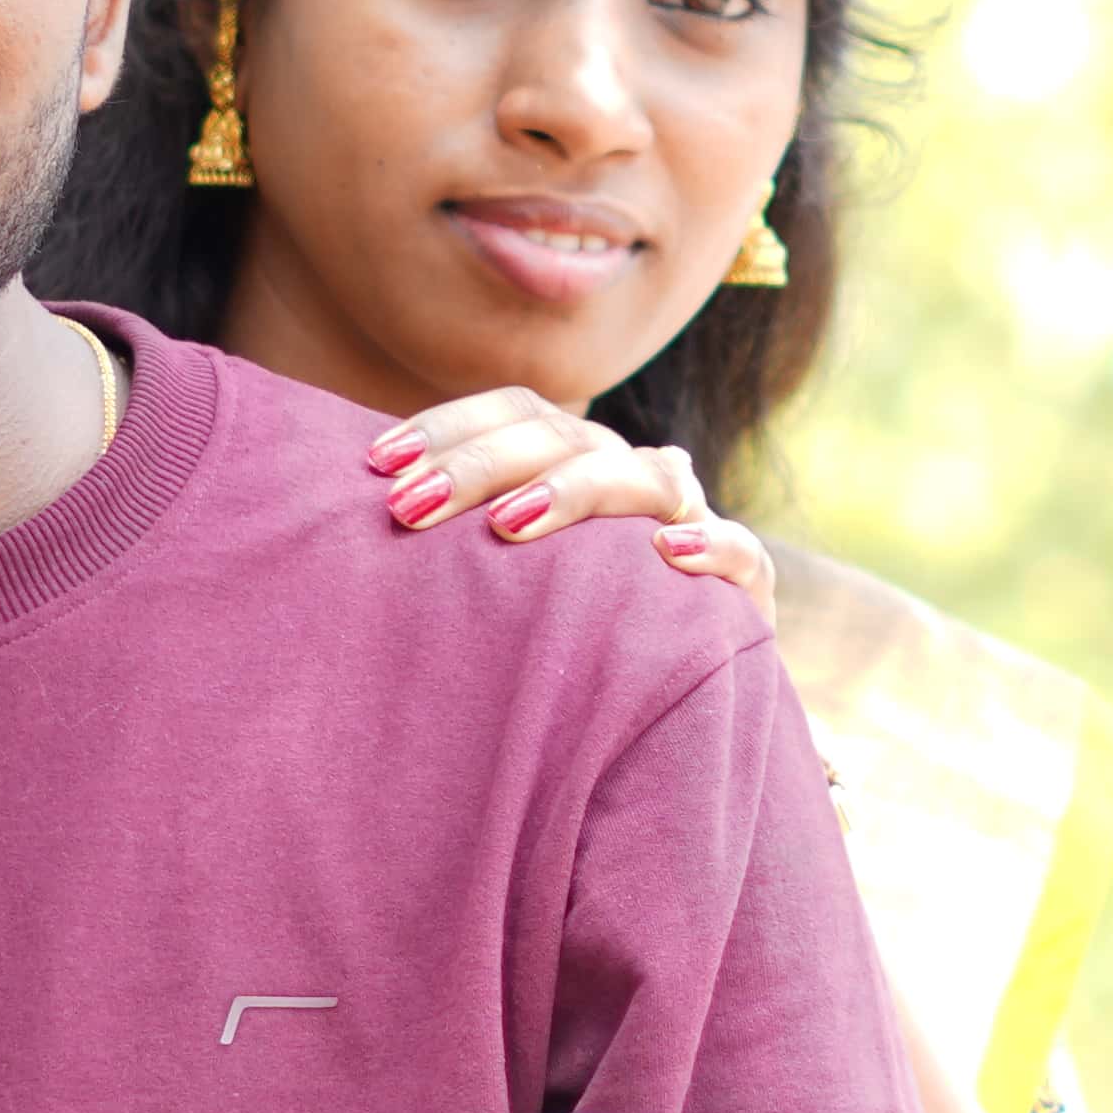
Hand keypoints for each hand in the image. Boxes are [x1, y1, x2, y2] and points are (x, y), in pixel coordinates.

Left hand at [360, 388, 764, 596]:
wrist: (677, 700)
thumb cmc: (570, 632)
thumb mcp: (510, 576)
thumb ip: (462, 530)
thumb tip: (369, 496)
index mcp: (582, 460)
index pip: (520, 412)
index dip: (450, 426)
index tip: (377, 463)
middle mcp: (638, 477)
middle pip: (566, 438)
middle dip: (482, 465)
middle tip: (408, 507)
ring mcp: (693, 526)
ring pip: (648, 479)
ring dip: (576, 492)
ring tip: (508, 525)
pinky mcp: (744, 590)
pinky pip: (741, 554)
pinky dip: (710, 546)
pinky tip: (664, 555)